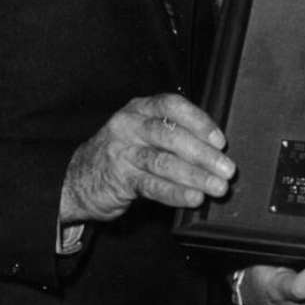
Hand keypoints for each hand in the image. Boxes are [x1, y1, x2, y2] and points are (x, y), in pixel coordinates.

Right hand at [59, 93, 234, 223]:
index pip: (172, 106)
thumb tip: (216, 149)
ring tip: (216, 187)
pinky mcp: (117, 178)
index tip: (220, 140)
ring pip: (163, 162)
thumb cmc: (123, 153)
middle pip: (170, 136)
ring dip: (195, 176)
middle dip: (202, 154)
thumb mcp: (143, 133)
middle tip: (226, 168)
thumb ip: (173, 134)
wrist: (78, 179)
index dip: (199, 121)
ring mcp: (121, 151)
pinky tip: (193, 198)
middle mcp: (129, 125)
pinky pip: (151, 185)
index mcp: (141, 108)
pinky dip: (176, 193)